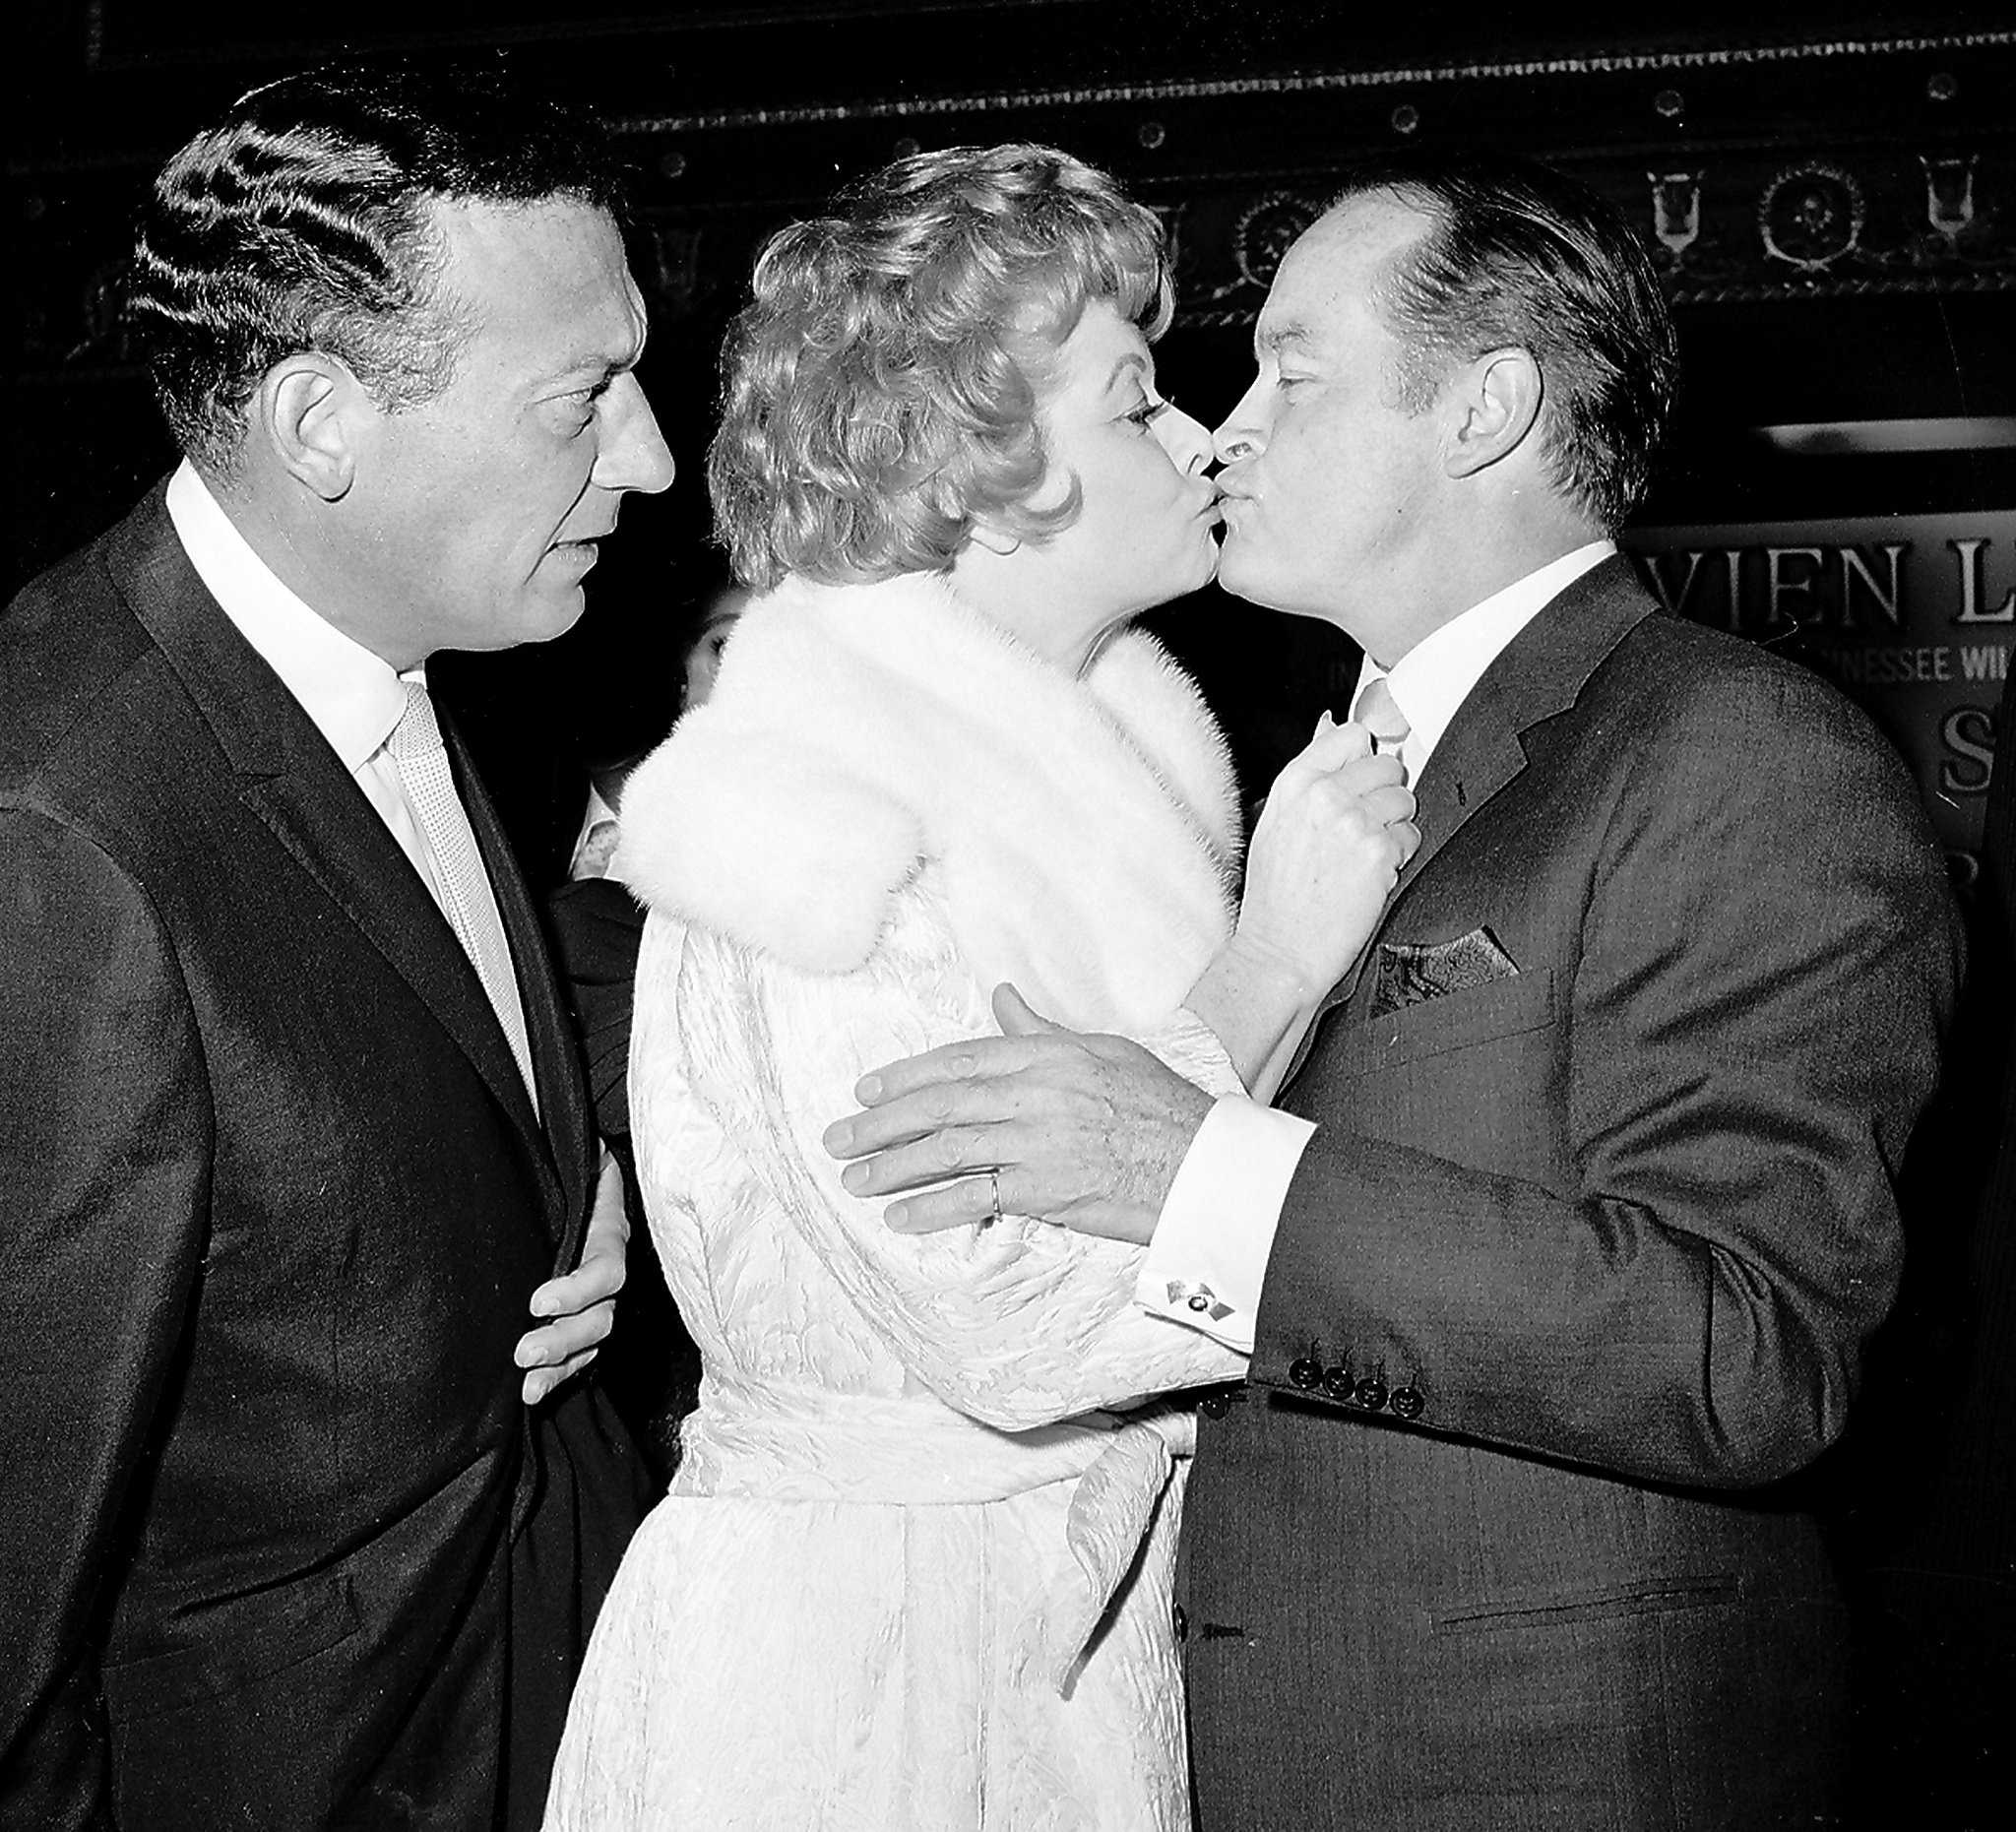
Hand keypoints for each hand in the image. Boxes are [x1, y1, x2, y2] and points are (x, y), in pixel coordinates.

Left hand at [516, 1150, 627, 1403]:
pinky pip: (584, 1350)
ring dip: (562, 1364)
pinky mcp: (582, 1310)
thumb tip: (535, 1118)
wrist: (578, 1164)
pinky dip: (562, 1373)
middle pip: (602, 1313)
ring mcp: (600, 1292)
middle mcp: (610, 1263)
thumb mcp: (570, 1144)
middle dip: (565, 1338)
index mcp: (607, 1226)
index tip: (538, 1300)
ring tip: (526, 1385)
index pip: (606, 1265)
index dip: (578, 1288)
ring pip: (594, 1337)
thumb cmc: (568, 1152)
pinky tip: (534, 1392)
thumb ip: (560, 1144)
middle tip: (522, 1352)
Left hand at [821, 985, 1215, 1244]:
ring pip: (948, 1150)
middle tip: (839, 1137)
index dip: (906, 1076)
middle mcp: (1036, 1094)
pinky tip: (901, 1216)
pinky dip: (933, 1207)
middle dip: (881, 1123)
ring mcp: (1039, 1143)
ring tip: (855, 1178)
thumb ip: (1044, 1031)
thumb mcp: (1104, 1051)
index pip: (960, 1060)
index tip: (867, 1090)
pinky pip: (977, 1197)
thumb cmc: (1161, 1106)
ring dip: (893, 1166)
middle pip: (941, 1105)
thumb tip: (1004, 999)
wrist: (1204, 1163)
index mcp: (1047, 1056)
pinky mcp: (1048, 1190)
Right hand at [1237, 713, 1419, 996]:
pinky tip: (1370, 874)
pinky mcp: (1379, 852)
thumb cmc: (1275, 898)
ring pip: (1405, 800)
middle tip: (1362, 828)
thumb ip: (1309, 776)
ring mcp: (1353, 822)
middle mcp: (1324, 796)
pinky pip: (1411, 836)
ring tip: (1363, 854)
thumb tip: (1331, 728)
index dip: (1363, 759)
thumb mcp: (1275, 823)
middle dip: (1383, 795)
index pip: (1351, 736)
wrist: (1279, 951)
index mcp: (1294, 783)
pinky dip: (1398, 857)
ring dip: (1393, 826)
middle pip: (1387, 765)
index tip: (1363, 777)